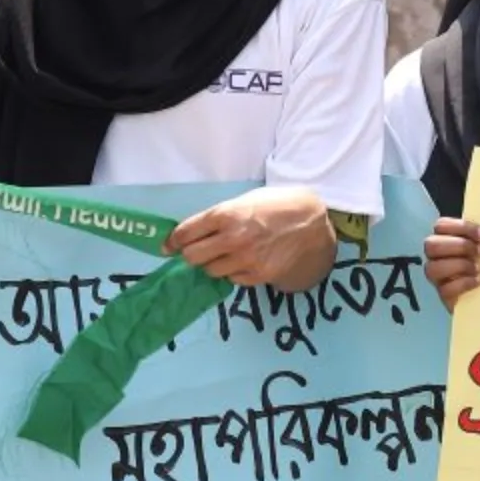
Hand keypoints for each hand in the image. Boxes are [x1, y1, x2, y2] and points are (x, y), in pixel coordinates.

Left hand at [166, 185, 332, 287]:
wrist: (312, 223)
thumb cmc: (276, 206)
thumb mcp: (245, 201)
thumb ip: (218, 217)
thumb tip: (192, 233)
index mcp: (226, 214)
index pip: (186, 233)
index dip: (172, 241)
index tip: (167, 247)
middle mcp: (232, 238)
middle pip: (192, 257)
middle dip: (190, 254)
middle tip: (195, 252)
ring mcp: (245, 259)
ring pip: (211, 271)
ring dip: (213, 264)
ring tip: (226, 254)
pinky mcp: (258, 275)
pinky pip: (232, 279)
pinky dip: (233, 272)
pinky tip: (245, 261)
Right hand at [422, 218, 479, 310]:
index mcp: (444, 238)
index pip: (441, 226)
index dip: (462, 227)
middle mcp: (435, 257)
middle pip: (431, 245)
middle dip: (459, 246)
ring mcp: (437, 277)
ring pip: (433, 268)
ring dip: (460, 265)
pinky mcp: (444, 295)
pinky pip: (445, 289)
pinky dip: (464, 283)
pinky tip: (479, 280)